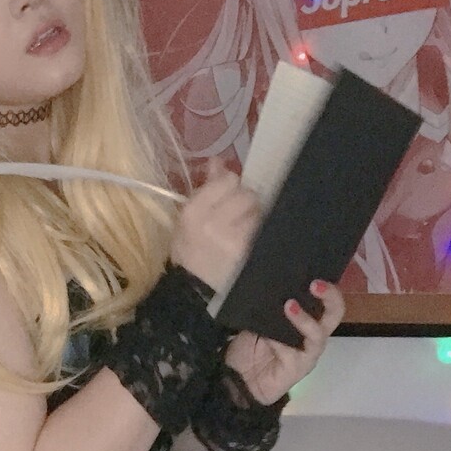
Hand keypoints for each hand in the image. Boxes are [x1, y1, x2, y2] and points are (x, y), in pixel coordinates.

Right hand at [170, 157, 262, 294]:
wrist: (193, 289)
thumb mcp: (188, 218)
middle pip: (247, 194)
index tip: (227, 195)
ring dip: (253, 216)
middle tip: (236, 214)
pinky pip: (261, 230)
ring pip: (258, 211)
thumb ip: (205, 188)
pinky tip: (247, 240)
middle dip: (244, 201)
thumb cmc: (188, 250)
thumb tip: (217, 161)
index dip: (231, 185)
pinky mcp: (248, 251)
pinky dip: (257, 231)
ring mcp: (233, 238)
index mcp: (194, 212)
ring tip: (242, 229)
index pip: (228, 180)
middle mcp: (213, 223)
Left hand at [225, 280, 344, 402]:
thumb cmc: (251, 348)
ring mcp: (308, 354)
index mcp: (307, 321)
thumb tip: (274, 285)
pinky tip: (267, 337)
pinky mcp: (298, 369)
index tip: (315, 276)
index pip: (327, 302)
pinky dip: (279, 342)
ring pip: (317, 334)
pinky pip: (293, 352)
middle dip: (330, 298)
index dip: (328, 289)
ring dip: (304, 319)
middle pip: (335, 315)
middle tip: (315, 285)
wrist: (239, 379)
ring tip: (289, 305)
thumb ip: (270, 307)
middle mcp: (313, 336)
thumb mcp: (258, 321)